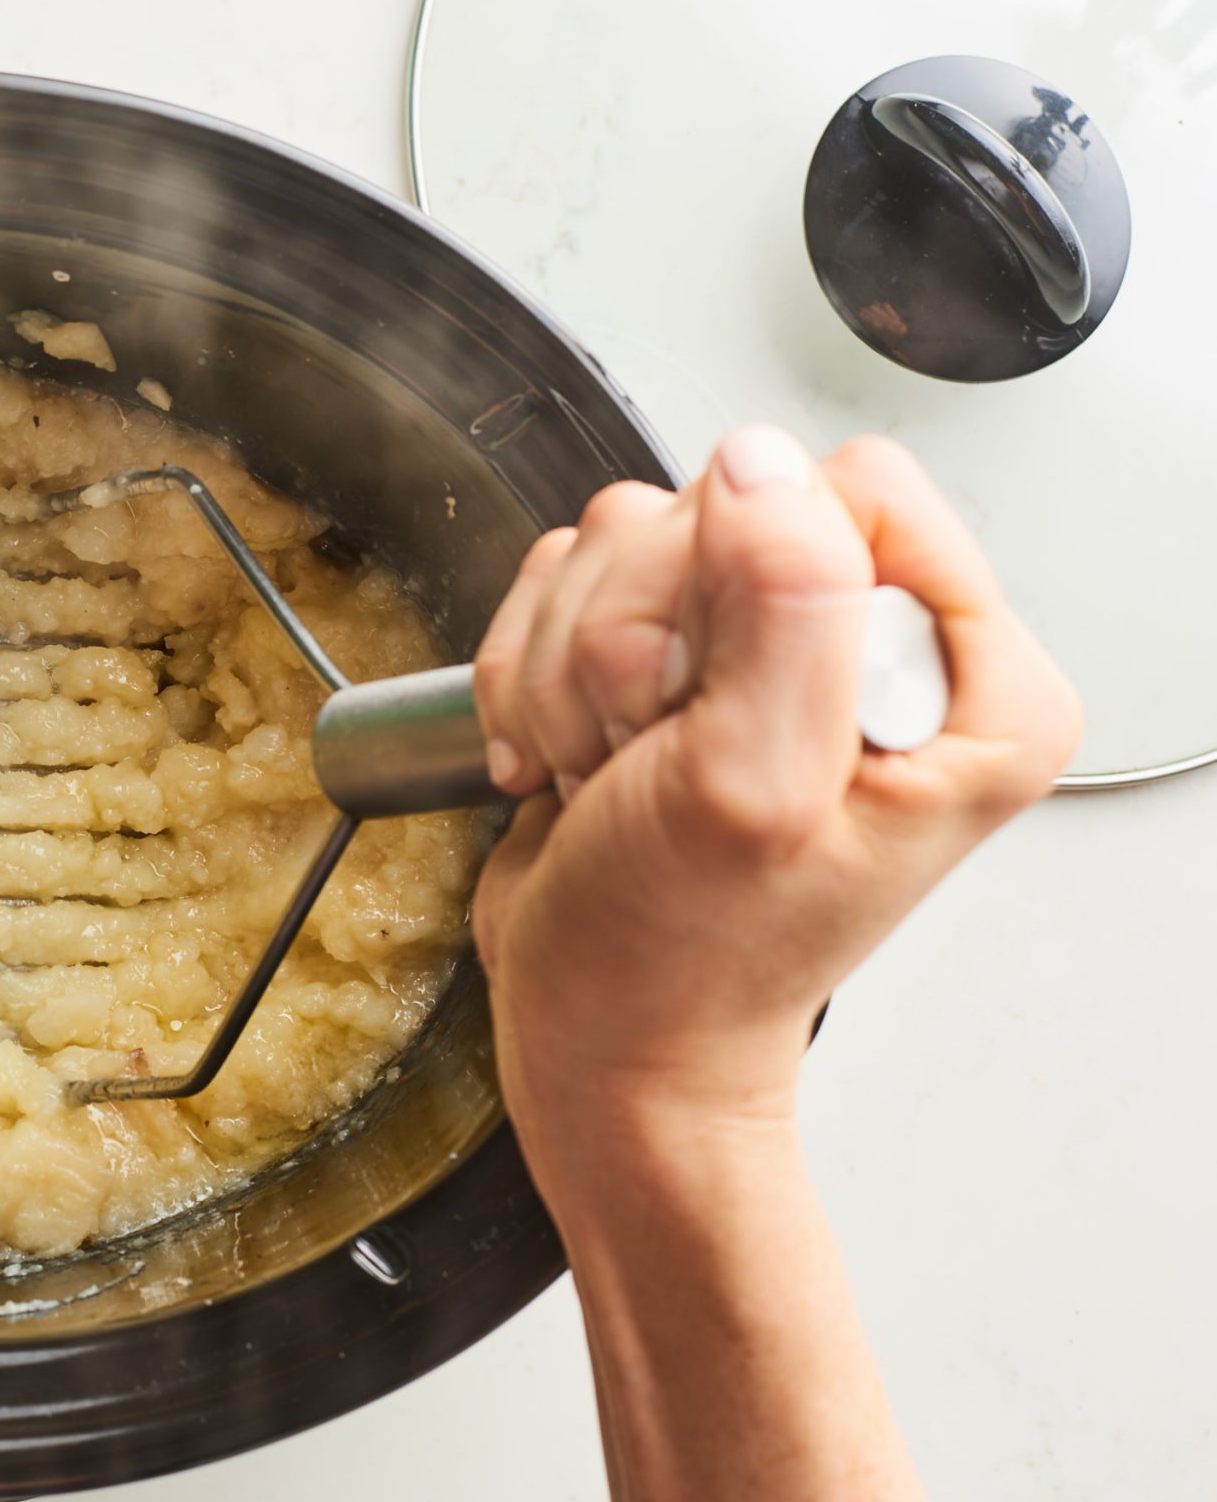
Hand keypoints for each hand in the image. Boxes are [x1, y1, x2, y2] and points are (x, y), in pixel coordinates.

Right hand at [469, 427, 1079, 1183]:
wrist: (600, 1038)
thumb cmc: (683, 962)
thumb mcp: (748, 790)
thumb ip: (784, 606)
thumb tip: (757, 464)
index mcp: (965, 679)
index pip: (846, 492)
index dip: (742, 579)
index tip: (709, 704)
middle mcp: (878, 651)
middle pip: (720, 506)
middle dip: (634, 636)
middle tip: (640, 754)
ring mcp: (768, 649)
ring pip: (629, 536)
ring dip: (572, 662)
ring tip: (604, 769)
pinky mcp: (674, 655)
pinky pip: (572, 578)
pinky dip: (536, 670)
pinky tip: (567, 755)